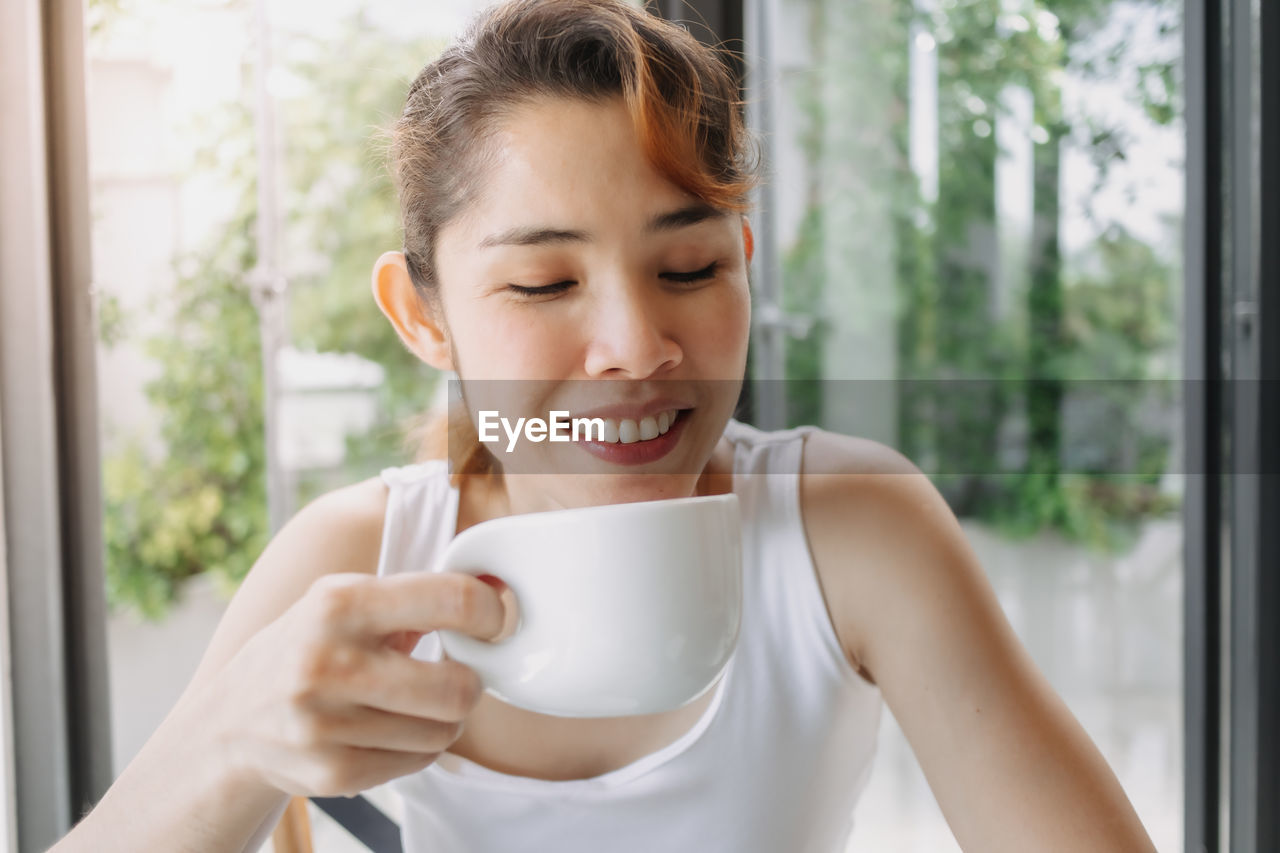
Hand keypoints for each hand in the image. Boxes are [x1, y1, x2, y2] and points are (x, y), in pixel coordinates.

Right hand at [188, 571, 513, 797]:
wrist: (229, 723)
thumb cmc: (306, 648)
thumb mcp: (343, 600)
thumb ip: (418, 595)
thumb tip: (501, 590)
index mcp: (339, 603)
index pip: (453, 601)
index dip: (491, 614)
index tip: (492, 623)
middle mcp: (328, 662)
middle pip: (457, 688)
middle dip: (470, 682)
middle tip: (457, 675)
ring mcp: (326, 724)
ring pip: (444, 731)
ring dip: (444, 719)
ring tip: (414, 704)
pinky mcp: (331, 773)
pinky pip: (419, 762)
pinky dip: (418, 748)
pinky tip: (388, 730)